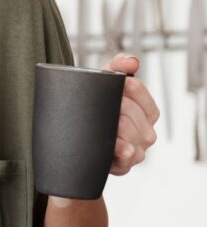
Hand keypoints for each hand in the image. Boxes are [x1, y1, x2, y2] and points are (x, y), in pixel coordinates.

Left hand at [103, 53, 159, 175]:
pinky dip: (122, 151)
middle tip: (100, 104)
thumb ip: (119, 65)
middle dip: (118, 107)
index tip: (116, 82)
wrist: (78, 133)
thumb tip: (132, 62)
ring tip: (104, 123)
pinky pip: (127, 157)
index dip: (127, 87)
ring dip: (117, 127)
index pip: (141, 93)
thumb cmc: (97, 106)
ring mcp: (137, 149)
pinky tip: (118, 147)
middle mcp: (146, 131)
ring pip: (133, 136)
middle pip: (135, 115)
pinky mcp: (124, 165)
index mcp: (147, 111)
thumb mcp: (106, 83)